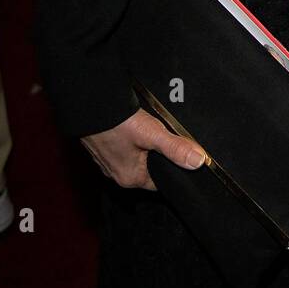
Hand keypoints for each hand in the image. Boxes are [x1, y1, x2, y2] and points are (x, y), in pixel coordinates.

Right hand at [80, 108, 206, 190]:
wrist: (89, 105)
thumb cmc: (116, 122)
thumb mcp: (153, 134)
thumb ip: (176, 148)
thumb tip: (199, 161)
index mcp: (131, 178)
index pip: (160, 182)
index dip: (172, 169)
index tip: (180, 156)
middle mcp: (117, 174)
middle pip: (148, 169)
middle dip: (157, 155)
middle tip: (162, 137)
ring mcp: (106, 162)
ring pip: (134, 158)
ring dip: (142, 147)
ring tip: (146, 130)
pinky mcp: (100, 148)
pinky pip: (121, 148)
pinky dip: (128, 140)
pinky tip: (132, 127)